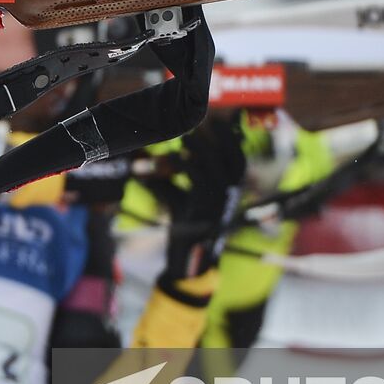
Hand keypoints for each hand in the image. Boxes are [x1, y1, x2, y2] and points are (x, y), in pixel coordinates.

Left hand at [144, 114, 246, 300]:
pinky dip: (187, 167)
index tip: (221, 121)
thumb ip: (167, 184)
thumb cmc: (185, 230)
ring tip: (185, 136)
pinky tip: (176, 159)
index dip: (232, 139)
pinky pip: (198, 181)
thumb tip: (145, 169)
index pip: (238, 159)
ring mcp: (219, 203)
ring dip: (199, 149)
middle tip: (202, 121)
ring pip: (214, 167)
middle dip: (218, 137)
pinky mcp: (206, 210)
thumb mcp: (177, 202)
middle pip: (230, 158)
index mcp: (230, 191)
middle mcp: (230, 196)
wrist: (188, 262)